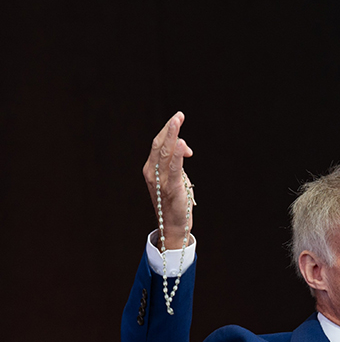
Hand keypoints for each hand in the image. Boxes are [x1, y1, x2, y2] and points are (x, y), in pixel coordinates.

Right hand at [143, 112, 194, 249]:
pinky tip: (181, 144)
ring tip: (177, 120)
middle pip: (159, 145)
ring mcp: (160, 181)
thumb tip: (186, 148)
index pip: (157, 144)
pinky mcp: (171, 188)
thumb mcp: (176, 177)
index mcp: (151, 169)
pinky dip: (176, 155)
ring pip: (164, 153)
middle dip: (169, 128)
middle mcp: (152, 173)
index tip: (177, 118)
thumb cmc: (175, 201)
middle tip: (179, 115)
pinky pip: (173, 169)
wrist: (173, 226)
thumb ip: (178, 161)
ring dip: (172, 135)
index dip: (167, 130)